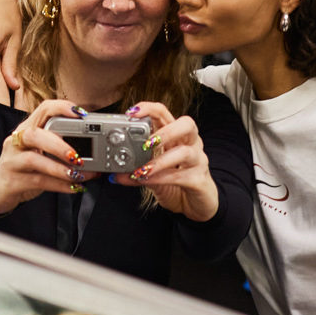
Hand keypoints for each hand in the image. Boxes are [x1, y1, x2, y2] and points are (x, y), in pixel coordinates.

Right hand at [0, 101, 92, 212]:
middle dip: (58, 144)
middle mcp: (17, 141)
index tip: (82, 114)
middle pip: (34, 134)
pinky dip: (58, 185)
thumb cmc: (23, 167)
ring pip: (34, 160)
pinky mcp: (12, 181)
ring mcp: (12, 161)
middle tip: (77, 156)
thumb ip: (59, 148)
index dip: (62, 108)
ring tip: (78, 175)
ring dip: (59, 168)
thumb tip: (93, 154)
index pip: (43, 109)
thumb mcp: (38, 152)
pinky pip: (37, 181)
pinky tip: (73, 187)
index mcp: (27, 128)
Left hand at [117, 102, 219, 222]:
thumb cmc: (177, 184)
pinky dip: (162, 178)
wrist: (197, 206)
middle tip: (146, 143)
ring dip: (160, 160)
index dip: (149, 109)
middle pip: (186, 124)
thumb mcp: (154, 176)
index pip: (165, 113)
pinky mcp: (199, 180)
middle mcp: (191, 144)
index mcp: (177, 136)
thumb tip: (116, 174)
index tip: (131, 113)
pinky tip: (148, 180)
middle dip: (165, 131)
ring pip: (185, 152)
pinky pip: (181, 176)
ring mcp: (198, 161)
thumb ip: (138, 171)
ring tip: (143, 169)